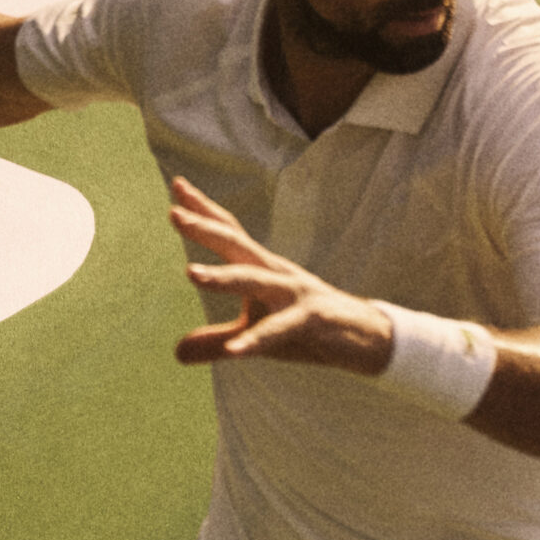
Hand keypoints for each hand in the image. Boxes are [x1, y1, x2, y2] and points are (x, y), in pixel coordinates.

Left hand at [170, 178, 393, 373]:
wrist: (366, 339)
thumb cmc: (309, 330)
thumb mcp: (257, 337)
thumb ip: (216, 343)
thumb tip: (177, 353)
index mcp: (263, 270)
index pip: (231, 234)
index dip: (205, 212)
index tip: (177, 186)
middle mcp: (278, 274)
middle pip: (238, 245)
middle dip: (206, 228)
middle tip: (173, 212)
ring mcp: (297, 294)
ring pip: (256, 280)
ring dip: (224, 278)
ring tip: (191, 273)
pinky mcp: (314, 320)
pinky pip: (281, 329)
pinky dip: (257, 340)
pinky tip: (233, 351)